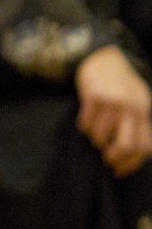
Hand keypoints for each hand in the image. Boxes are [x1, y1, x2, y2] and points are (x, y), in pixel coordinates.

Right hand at [76, 45, 151, 176]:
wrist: (104, 58)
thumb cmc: (119, 84)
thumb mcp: (136, 101)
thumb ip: (137, 122)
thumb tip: (133, 152)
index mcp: (144, 111)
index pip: (144, 146)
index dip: (132, 163)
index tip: (120, 170)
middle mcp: (131, 108)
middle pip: (125, 145)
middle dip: (113, 157)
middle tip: (106, 159)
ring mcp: (112, 102)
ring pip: (101, 136)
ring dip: (95, 140)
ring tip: (94, 134)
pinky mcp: (93, 97)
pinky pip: (85, 124)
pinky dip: (84, 127)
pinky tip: (86, 121)